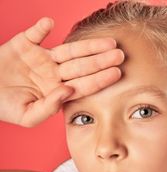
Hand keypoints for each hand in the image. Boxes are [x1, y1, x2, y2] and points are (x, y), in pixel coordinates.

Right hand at [0, 17, 123, 126]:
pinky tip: (49, 24)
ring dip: (87, 46)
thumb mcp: (27, 116)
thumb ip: (49, 108)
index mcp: (56, 91)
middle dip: (101, 61)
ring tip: (106, 42)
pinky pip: (34, 33)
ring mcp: (41, 58)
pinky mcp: (24, 44)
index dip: (100, 79)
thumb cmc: (6, 108)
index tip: (117, 73)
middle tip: (120, 55)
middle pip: (82, 66)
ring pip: (68, 50)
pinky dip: (40, 28)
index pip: (83, 85)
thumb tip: (68, 90)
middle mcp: (53, 73)